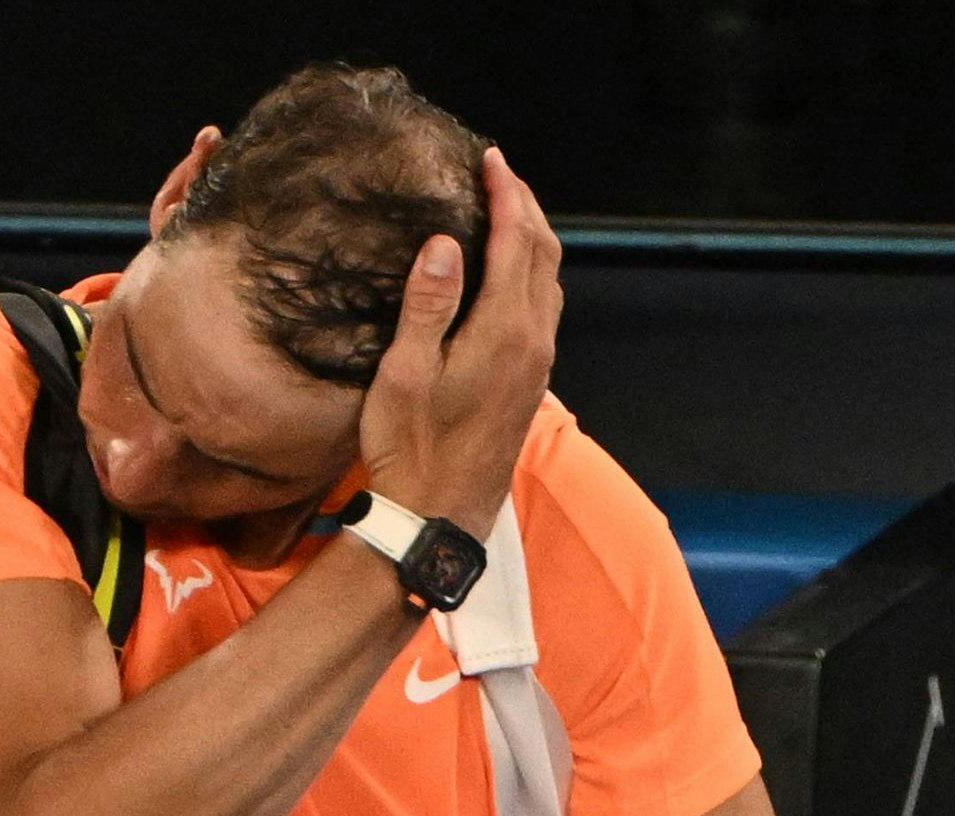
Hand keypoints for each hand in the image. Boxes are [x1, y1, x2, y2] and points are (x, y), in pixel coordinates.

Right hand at [358, 145, 562, 528]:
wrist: (439, 518)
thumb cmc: (411, 449)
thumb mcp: (404, 374)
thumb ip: (428, 304)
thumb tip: (444, 242)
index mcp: (504, 332)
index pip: (516, 241)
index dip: (505, 194)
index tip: (489, 159)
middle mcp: (532, 343)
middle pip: (543, 253)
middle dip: (525, 205)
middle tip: (499, 173)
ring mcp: (537, 365)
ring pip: (550, 280)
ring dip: (534, 238)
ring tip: (508, 211)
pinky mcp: (531, 384)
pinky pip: (545, 308)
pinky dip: (533, 272)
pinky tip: (512, 273)